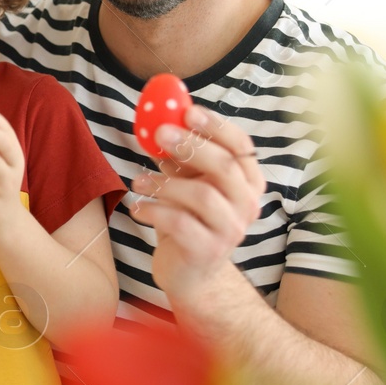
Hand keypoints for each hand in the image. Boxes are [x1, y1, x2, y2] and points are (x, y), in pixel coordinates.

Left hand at [128, 105, 264, 302]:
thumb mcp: (188, 183)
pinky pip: (181, 223)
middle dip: (191, 146)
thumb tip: (160, 121)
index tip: (187, 111)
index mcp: (247, 181)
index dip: (216, 126)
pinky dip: (155, 210)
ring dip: (165, 183)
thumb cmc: (190, 219)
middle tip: (159, 134)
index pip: (241, 146)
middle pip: (225, 167)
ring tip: (138, 182)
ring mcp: (231, 230)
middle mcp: (246, 204)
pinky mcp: (207, 250)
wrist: (191, 273)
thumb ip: (182, 157)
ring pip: (202, 195)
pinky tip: (139, 208)